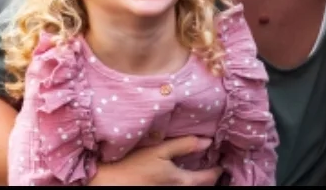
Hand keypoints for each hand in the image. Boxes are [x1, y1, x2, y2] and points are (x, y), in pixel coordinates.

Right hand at [90, 136, 222, 185]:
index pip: (209, 178)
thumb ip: (184, 145)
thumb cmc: (131, 165)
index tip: (222, 163)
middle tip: (212, 167)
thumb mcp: (158, 150)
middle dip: (209, 178)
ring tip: (197, 172)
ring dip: (195, 182)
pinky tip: (177, 176)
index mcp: (181, 181)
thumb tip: (208, 141)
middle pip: (200, 187)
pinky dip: (183, 183)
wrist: (104, 183)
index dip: (217, 170)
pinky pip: (177, 189)